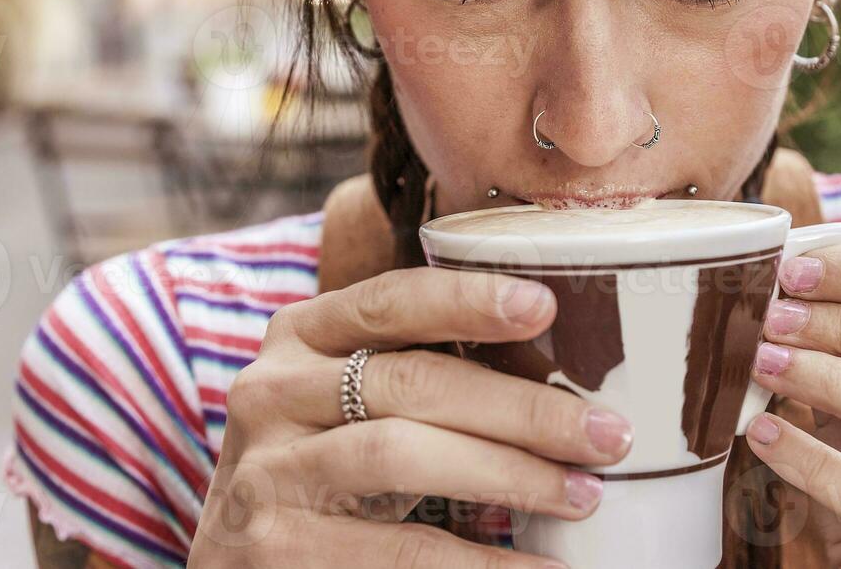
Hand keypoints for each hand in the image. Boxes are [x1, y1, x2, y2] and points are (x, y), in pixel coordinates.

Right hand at [189, 267, 632, 566]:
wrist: (235, 567)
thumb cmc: (320, 469)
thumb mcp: (346, 402)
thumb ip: (416, 373)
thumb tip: (561, 367)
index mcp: (298, 336)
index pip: (388, 300)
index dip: (466, 299)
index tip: (544, 306)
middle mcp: (270, 392)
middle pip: (409, 383)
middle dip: (520, 408)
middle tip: (605, 432)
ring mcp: (265, 472)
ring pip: (400, 456)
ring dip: (508, 475)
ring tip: (583, 494)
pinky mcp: (275, 549)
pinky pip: (398, 550)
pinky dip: (479, 563)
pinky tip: (536, 568)